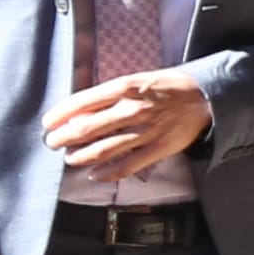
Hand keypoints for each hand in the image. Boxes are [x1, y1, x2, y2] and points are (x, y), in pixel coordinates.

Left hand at [43, 69, 211, 177]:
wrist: (204, 97)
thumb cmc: (166, 87)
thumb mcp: (136, 80)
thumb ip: (110, 95)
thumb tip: (79, 111)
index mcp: (125, 88)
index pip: (83, 102)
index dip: (60, 114)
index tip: (48, 123)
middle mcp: (133, 109)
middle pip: (88, 128)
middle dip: (64, 138)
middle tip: (53, 143)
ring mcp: (146, 131)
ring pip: (104, 150)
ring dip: (81, 157)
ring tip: (70, 158)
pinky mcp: (157, 149)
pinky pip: (127, 166)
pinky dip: (107, 173)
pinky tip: (94, 174)